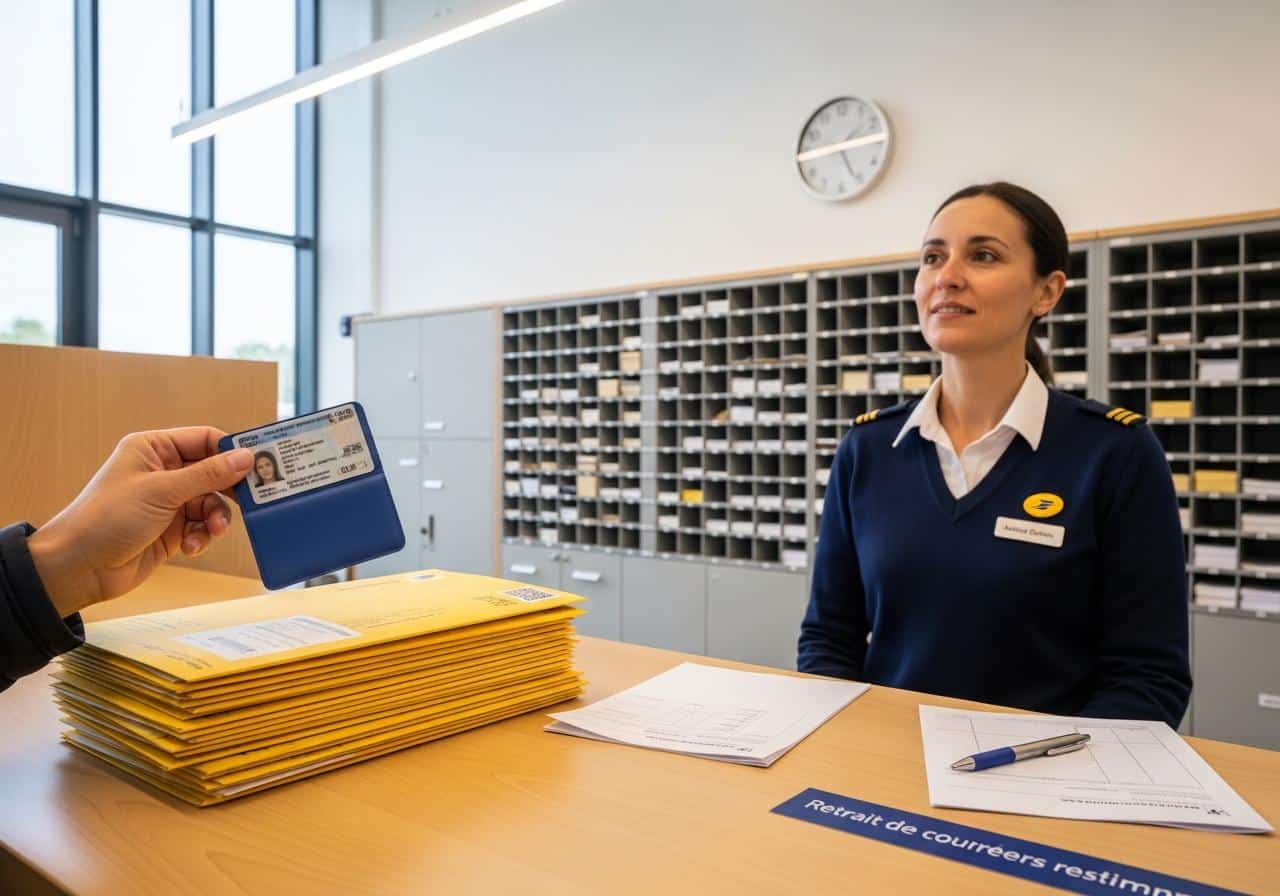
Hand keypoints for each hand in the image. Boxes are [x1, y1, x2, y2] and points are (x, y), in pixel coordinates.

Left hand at [27, 428, 254, 617]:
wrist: (79, 567)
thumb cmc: (107, 519)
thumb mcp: (162, 491)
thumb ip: (207, 474)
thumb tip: (245, 457)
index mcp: (154, 449)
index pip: (205, 440)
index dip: (232, 451)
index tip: (260, 464)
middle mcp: (163, 472)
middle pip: (214, 472)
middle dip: (230, 489)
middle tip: (254, 500)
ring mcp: (168, 502)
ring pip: (212, 502)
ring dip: (217, 517)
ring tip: (213, 530)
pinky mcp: (172, 529)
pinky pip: (203, 526)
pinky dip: (204, 536)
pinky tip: (192, 546)